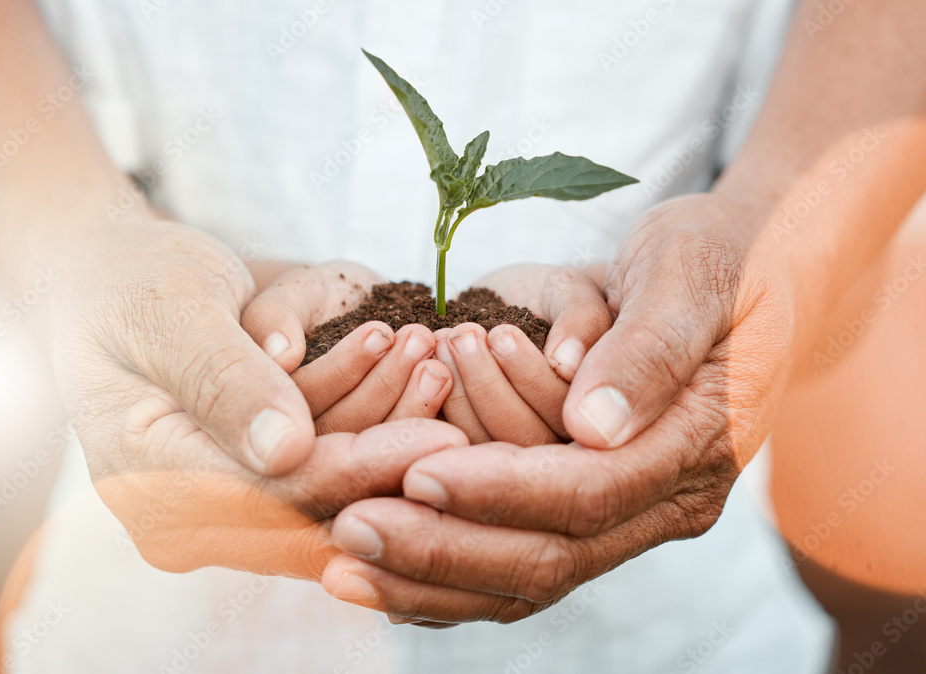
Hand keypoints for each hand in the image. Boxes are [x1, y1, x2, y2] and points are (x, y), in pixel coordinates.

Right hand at [51, 220, 468, 574]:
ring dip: (388, 426)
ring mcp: (219, 507)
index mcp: (150, 488)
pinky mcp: (247, 485)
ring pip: (330, 490)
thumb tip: (288, 452)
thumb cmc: (129, 284)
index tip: (444, 433)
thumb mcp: (170, 314)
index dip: (365, 470)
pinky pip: (324, 466)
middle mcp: (185, 518)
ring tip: (430, 354)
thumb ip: (223, 380)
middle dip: (390, 447)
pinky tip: (400, 360)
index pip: (277, 500)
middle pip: (315, 507)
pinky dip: (368, 419)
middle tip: (446, 377)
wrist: (104, 282)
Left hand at [319, 194, 793, 622]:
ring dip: (432, 573)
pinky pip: (518, 556)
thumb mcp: (690, 276)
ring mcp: (629, 511)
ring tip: (341, 557)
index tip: (415, 472)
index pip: (589, 490)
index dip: (501, 490)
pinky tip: (381, 569)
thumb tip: (595, 426)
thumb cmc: (717, 259)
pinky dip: (448, 571)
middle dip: (445, 546)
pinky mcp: (591, 504)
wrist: (745, 272)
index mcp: (695, 446)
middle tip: (350, 529)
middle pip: (550, 554)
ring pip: (527, 573)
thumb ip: (648, 348)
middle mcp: (664, 499)